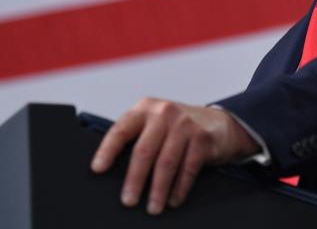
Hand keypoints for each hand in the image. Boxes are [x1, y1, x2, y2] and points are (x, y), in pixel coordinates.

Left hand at [90, 98, 259, 214]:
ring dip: (158, 190)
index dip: (108, 150)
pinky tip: (173, 199)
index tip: (98, 168)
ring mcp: (185, 124)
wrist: (218, 123)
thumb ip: (137, 137)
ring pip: (166, 163)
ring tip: (153, 207)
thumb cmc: (178, 127)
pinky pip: (188, 168)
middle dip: (135, 180)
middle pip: (144, 150)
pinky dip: (179, 188)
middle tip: (129, 200)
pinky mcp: (202, 138)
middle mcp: (164, 113)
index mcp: (145, 109)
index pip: (121, 129)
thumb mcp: (155, 123)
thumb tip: (114, 168)